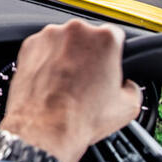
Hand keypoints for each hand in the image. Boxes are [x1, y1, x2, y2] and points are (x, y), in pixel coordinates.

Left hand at [0, 19, 142, 161]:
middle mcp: (76, 31)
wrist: (43, 130)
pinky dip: (45, 61)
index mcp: (105, 38)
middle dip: (88, 55)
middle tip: (86, 80)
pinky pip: (42, 49)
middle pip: (87, 37)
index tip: (108, 65)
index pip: (115, 36)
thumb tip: (128, 85)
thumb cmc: (81, 118)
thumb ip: (133, 87)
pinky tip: (50, 83)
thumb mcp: (128, 107)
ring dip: (66, 57)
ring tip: (65, 84)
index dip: (112, 54)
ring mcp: (49, 36)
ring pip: (63, 42)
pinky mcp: (28, 46)